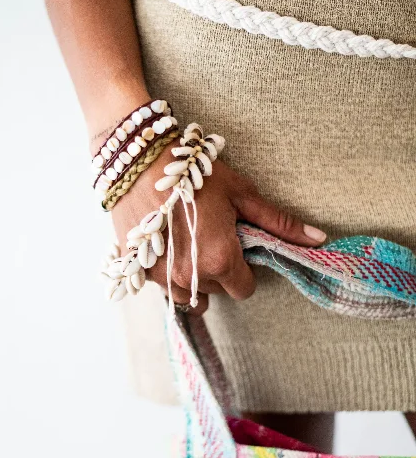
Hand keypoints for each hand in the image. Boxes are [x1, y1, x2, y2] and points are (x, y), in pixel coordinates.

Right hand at [112, 137, 326, 314]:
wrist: (138, 162)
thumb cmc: (194, 173)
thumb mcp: (241, 194)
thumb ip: (279, 223)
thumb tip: (319, 239)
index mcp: (220, 261)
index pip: (244, 290)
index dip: (245, 270)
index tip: (236, 247)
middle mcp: (191, 277)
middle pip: (217, 290)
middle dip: (219, 270)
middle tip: (211, 235)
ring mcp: (162, 278)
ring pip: (189, 295)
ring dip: (194, 277)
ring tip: (189, 243)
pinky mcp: (140, 272)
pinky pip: (164, 287)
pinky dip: (169, 273)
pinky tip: (168, 246)